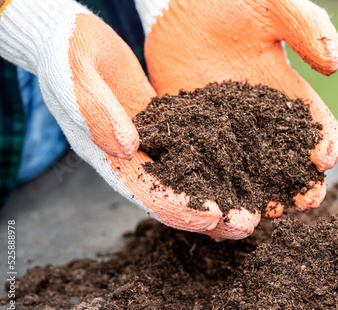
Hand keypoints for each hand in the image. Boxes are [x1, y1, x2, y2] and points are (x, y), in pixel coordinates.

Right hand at [0, 0, 226, 233]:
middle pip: (172, 196)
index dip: (179, 207)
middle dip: (209, 214)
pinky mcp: (164, 127)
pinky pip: (193, 151)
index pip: (146, 191)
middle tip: (246, 225)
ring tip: (253, 209)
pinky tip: (242, 172)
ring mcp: (149, 144)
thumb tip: (128, 147)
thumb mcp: (75, 78)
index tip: (213, 218)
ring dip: (218, 195)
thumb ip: (98, 112)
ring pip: (187, 179)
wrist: (71, 38)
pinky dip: (216, 165)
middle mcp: (131, 158)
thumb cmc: (66, 54)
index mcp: (107, 156)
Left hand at [135, 0, 337, 239]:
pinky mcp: (193, 134)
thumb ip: (306, 27)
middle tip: (300, 202)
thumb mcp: (274, 7)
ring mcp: (226, 132)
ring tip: (259, 213)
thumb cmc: (234, 2)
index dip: (326, 143)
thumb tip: (335, 63)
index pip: (316, 127)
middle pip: (286, 161)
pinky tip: (212, 202)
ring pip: (246, 173)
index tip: (325, 159)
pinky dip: (210, 185)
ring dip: (256, 195)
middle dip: (297, 183)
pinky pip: (203, 164)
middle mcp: (261, 122)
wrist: (183, 6)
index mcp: (288, 96)